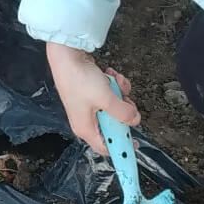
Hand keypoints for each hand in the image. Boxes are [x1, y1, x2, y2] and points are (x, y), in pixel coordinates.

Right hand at [47, 42, 135, 156]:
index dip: (121, 147)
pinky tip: (109, 74)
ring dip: (119, 92)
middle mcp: (86, 120)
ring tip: (115, 81)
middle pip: (113, 124)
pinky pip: (108, 94)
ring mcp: (88, 106)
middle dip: (123, 110)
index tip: (136, 144)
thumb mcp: (106, 99)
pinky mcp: (90, 93)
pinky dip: (112, 84)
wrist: (66, 55)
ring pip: (113, 106)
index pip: (106, 148)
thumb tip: (135, 120)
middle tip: (126, 100)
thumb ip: (123, 112)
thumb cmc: (80, 80)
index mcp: (86, 129)